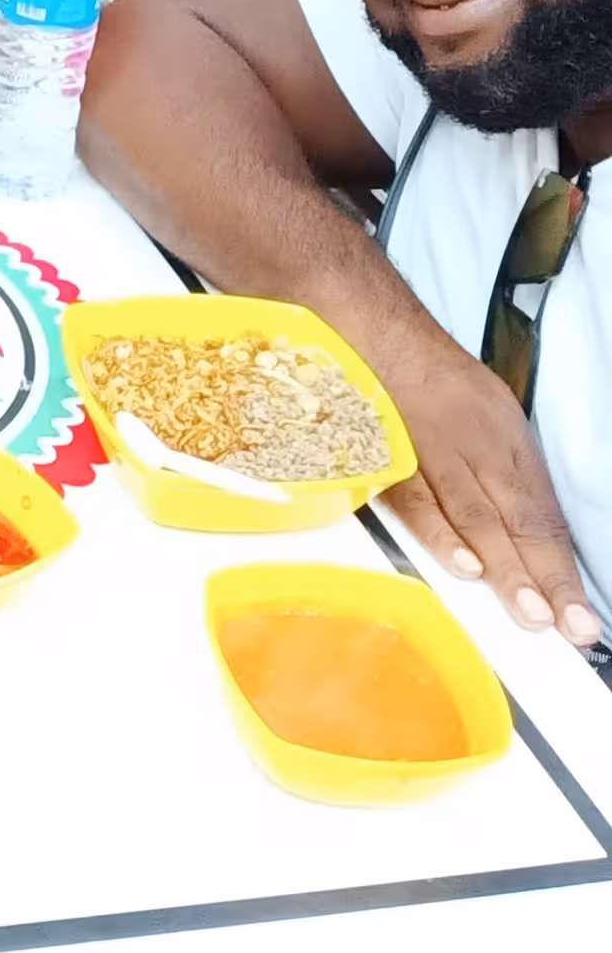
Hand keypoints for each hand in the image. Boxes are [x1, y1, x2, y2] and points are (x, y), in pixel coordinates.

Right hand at [383, 354, 600, 645]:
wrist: (371, 328)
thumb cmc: (427, 370)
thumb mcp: (489, 409)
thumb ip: (503, 468)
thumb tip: (520, 525)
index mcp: (505, 439)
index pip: (541, 513)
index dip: (560, 565)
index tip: (579, 612)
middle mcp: (477, 446)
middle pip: (517, 520)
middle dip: (545, 577)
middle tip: (569, 625)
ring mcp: (434, 451)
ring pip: (475, 517)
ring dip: (505, 568)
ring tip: (531, 613)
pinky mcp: (389, 455)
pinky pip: (416, 500)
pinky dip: (440, 533)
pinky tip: (464, 566)